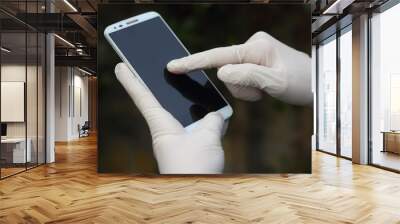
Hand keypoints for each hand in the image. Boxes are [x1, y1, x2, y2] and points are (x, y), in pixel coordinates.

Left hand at [115, 63, 224, 173]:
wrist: (196, 196)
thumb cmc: (193, 169)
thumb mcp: (207, 139)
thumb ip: (213, 121)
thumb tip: (216, 114)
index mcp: (162, 126)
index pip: (143, 97)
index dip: (131, 80)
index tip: (120, 65)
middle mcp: (167, 131)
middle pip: (163, 102)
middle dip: (164, 85)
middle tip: (160, 66)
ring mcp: (178, 140)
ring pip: (184, 115)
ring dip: (194, 104)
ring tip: (202, 89)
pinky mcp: (189, 148)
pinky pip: (197, 128)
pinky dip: (208, 121)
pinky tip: (218, 115)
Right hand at [167, 31, 311, 104]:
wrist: (315, 82)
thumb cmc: (301, 81)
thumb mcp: (276, 82)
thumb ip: (247, 76)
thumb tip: (221, 72)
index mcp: (256, 47)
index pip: (218, 56)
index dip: (194, 62)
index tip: (173, 66)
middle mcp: (251, 45)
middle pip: (225, 72)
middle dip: (240, 87)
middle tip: (263, 91)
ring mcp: (252, 53)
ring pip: (232, 78)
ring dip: (246, 90)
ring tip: (266, 89)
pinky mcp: (253, 61)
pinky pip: (239, 79)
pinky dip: (249, 89)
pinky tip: (265, 87)